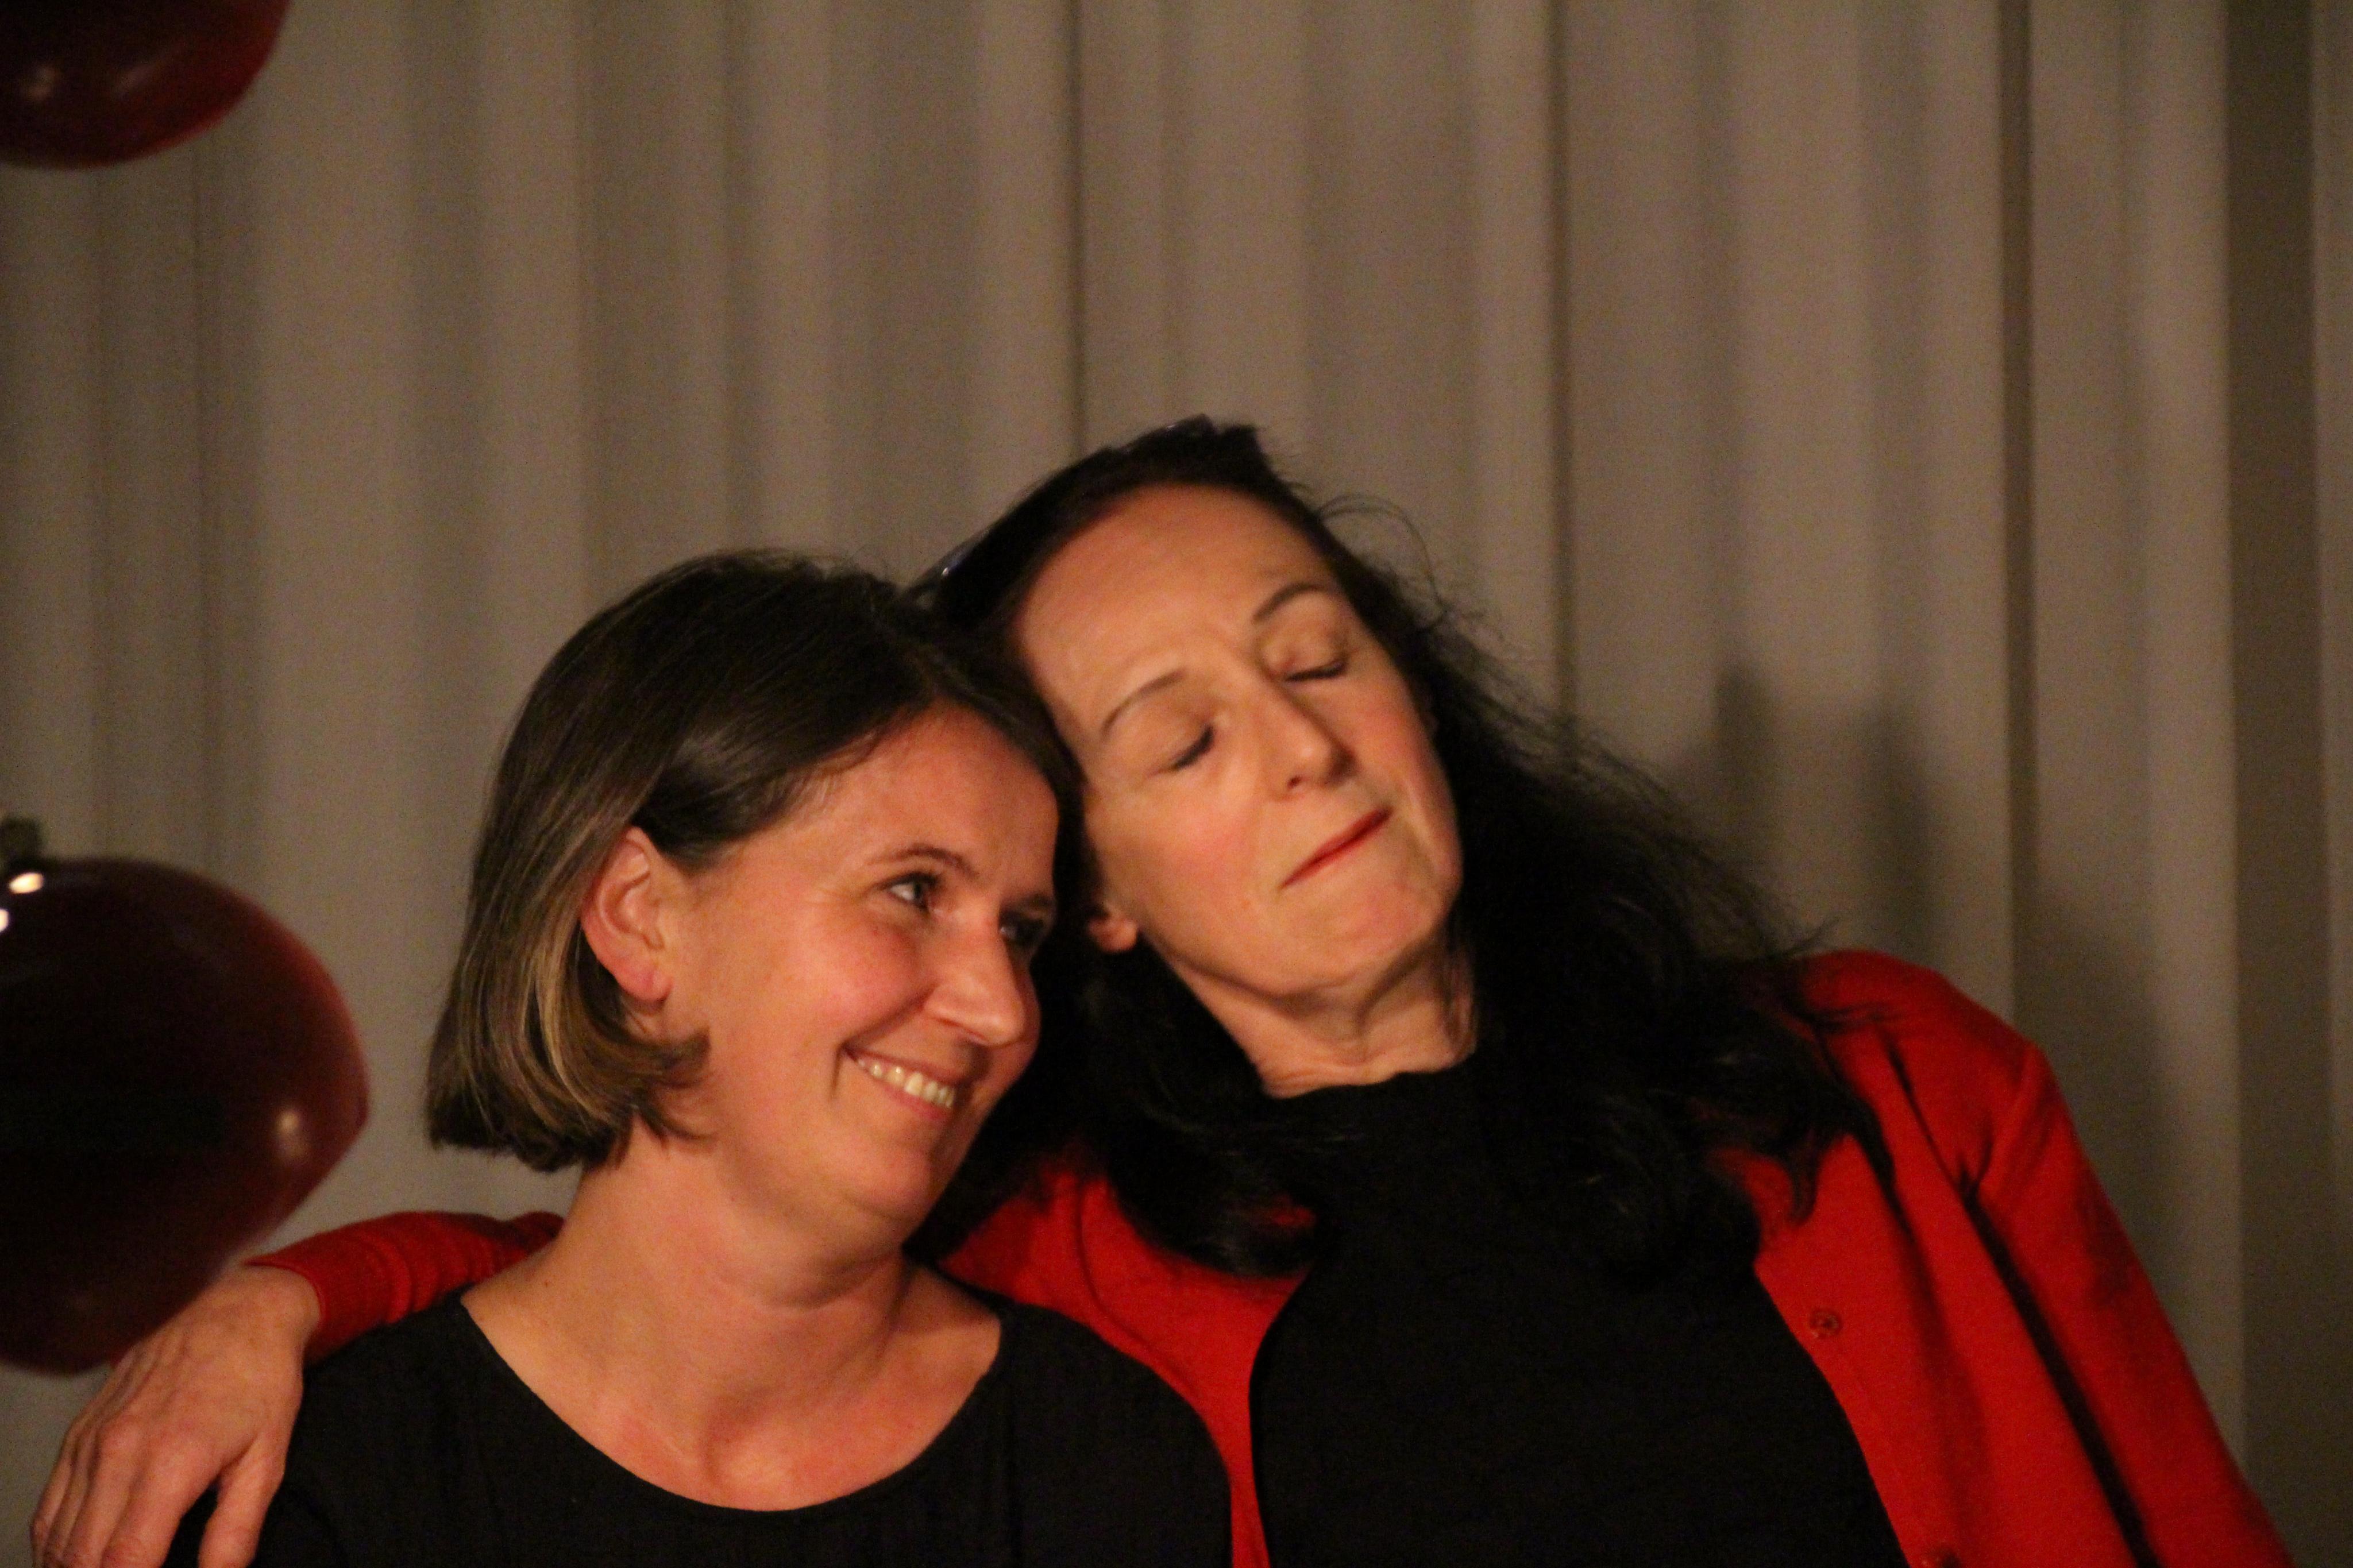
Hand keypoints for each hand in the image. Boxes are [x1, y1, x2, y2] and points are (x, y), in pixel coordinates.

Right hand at [31, 1266, 319, 1567]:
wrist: (233, 1310)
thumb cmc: (258, 1380)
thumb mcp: (267, 1459)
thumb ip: (237, 1530)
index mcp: (169, 1464)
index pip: (124, 1560)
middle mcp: (117, 1453)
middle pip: (81, 1557)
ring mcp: (91, 1442)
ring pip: (56, 1537)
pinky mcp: (79, 1435)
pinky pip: (50, 1506)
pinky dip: (56, 1542)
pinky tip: (77, 1558)